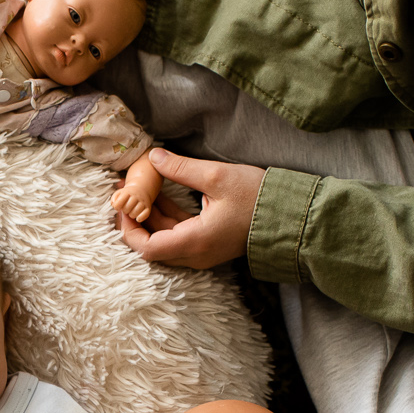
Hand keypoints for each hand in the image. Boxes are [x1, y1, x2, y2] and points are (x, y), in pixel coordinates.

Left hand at [110, 182, 154, 223]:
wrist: (141, 190)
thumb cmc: (128, 194)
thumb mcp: (119, 193)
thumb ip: (114, 198)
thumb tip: (114, 204)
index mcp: (128, 192)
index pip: (118, 203)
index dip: (116, 207)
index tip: (118, 206)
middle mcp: (136, 196)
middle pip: (126, 209)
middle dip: (125, 210)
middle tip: (127, 207)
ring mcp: (143, 202)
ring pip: (134, 214)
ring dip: (131, 215)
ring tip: (132, 211)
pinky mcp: (148, 208)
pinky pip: (144, 215)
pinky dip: (140, 218)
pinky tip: (137, 218)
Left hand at [116, 151, 264, 268]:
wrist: (290, 214)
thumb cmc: (257, 197)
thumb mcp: (216, 176)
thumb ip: (181, 169)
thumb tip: (153, 158)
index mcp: (195, 242)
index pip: (147, 249)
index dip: (128, 229)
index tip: (123, 204)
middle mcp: (196, 254)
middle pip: (152, 247)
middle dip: (135, 221)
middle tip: (124, 193)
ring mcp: (203, 252)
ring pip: (164, 240)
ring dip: (150, 217)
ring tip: (137, 189)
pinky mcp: (209, 244)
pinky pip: (179, 236)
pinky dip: (166, 218)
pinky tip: (160, 194)